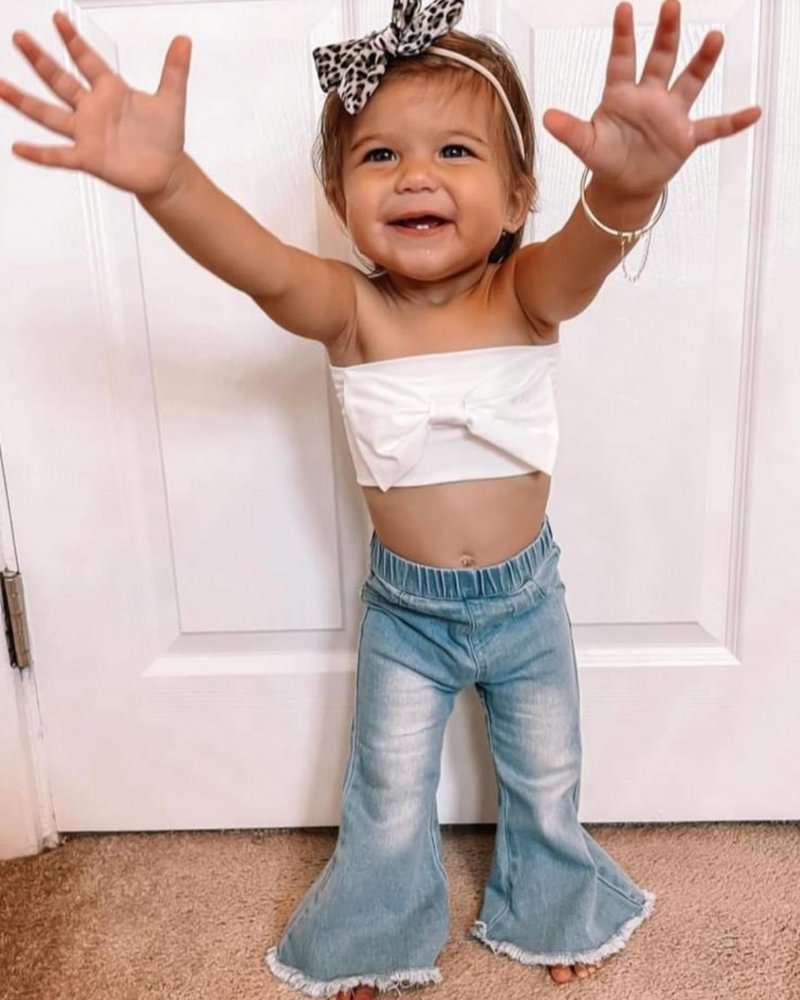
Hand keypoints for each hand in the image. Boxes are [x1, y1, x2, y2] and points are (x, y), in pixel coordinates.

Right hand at [0, 10, 191, 197]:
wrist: (166, 172)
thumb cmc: (165, 138)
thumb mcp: (172, 100)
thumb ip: (175, 70)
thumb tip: (184, 40)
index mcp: (110, 91)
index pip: (87, 60)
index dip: (73, 40)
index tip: (58, 18)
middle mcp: (92, 109)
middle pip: (59, 80)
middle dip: (39, 59)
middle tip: (19, 37)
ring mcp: (87, 133)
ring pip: (49, 114)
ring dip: (23, 101)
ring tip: (0, 86)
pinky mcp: (88, 158)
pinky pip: (58, 155)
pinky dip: (39, 153)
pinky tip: (18, 148)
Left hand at [541, 0, 761, 200]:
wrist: (623, 186)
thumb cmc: (606, 158)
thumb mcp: (586, 145)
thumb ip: (570, 130)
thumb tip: (546, 117)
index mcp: (622, 95)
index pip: (621, 60)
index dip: (622, 36)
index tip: (623, 8)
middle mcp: (650, 97)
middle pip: (660, 59)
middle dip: (667, 33)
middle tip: (672, 5)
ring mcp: (671, 114)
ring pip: (689, 82)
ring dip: (702, 62)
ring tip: (715, 37)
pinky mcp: (686, 136)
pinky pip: (715, 127)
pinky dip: (733, 122)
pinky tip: (753, 111)